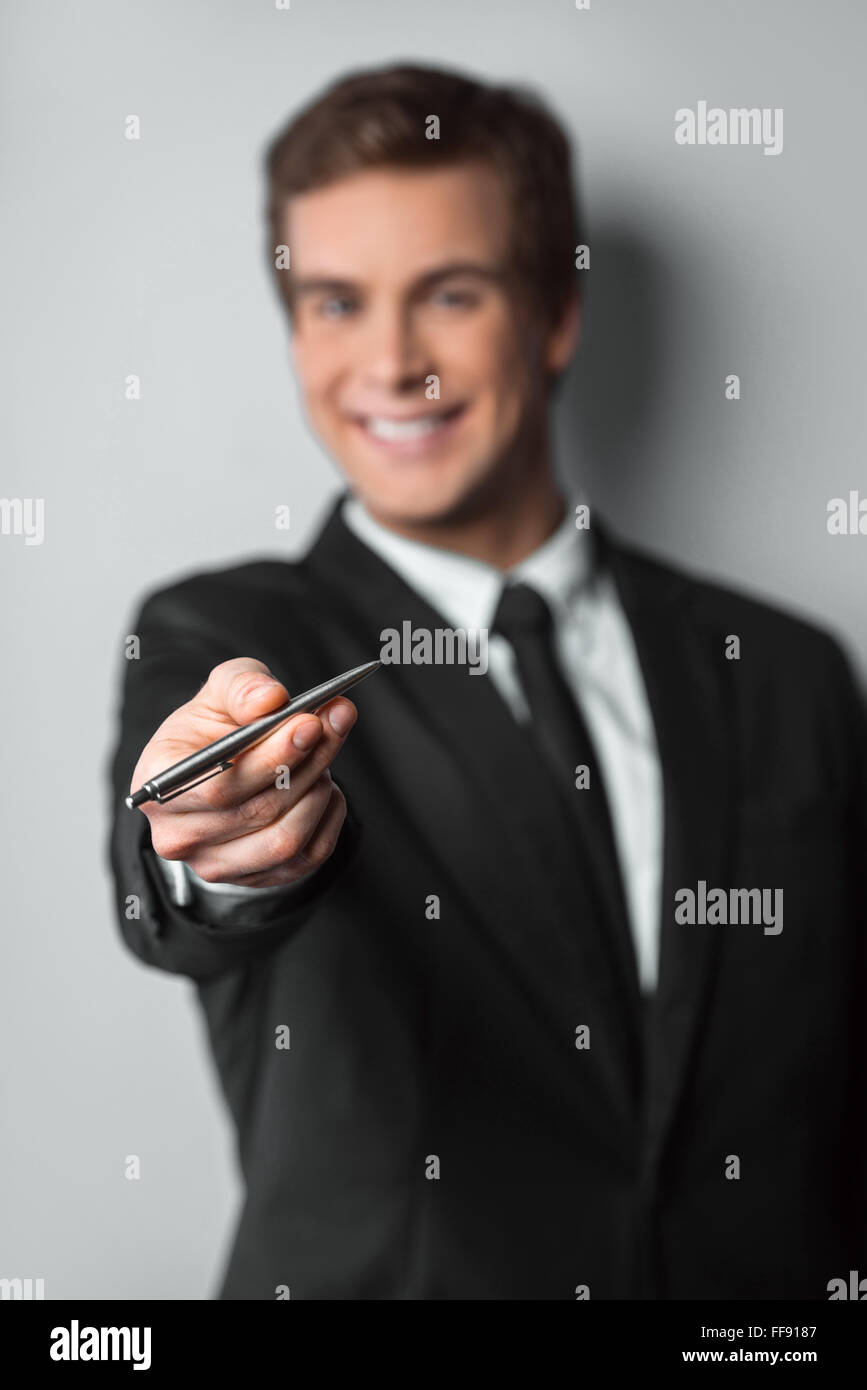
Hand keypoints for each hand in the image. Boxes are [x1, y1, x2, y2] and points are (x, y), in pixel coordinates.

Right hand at [129, 658, 355, 886]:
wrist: (218, 768)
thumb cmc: (214, 729)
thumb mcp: (220, 692)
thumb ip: (242, 686)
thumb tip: (270, 700)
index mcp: (157, 784)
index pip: (217, 787)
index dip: (270, 758)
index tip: (310, 723)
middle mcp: (178, 835)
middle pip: (258, 810)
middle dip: (308, 762)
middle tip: (336, 723)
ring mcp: (215, 865)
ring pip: (285, 839)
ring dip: (317, 790)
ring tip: (321, 754)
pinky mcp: (254, 880)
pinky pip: (308, 857)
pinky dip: (328, 817)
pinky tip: (324, 786)